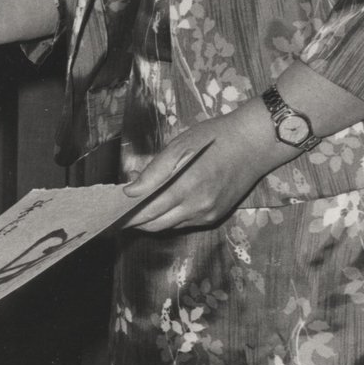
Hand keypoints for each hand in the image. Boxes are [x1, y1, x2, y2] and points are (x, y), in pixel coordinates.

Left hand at [122, 103, 291, 231]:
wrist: (253, 145)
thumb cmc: (212, 138)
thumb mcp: (179, 146)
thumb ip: (154, 171)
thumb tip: (130, 190)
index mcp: (185, 187)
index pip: (147, 210)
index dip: (126, 215)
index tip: (109, 213)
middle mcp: (197, 207)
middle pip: (156, 223)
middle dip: (134, 221)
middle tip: (116, 214)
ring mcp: (207, 215)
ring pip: (170, 226)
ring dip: (150, 220)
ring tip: (132, 210)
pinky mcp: (215, 216)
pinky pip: (184, 223)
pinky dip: (168, 217)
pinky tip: (159, 205)